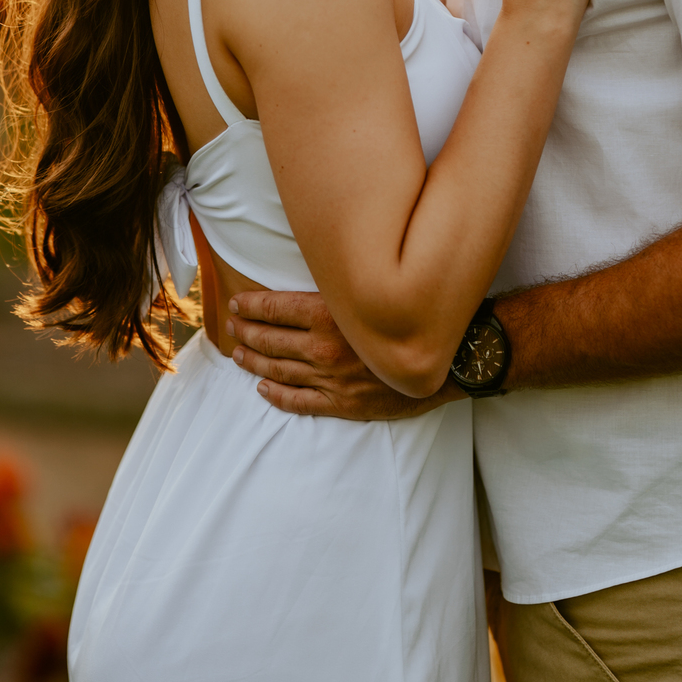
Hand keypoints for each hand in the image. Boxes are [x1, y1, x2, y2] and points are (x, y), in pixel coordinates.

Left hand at [227, 290, 448, 418]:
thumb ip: (338, 288)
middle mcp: (324, 348)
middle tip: (231, 326)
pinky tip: (262, 390)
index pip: (275, 308)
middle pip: (271, 340)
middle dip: (246, 332)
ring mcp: (331, 379)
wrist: (450, 356)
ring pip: (278, 372)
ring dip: (253, 363)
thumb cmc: (411, 315)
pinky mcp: (343, 404)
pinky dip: (277, 396)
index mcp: (329, 315)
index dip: (251, 306)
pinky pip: (299, 402)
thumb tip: (312, 278)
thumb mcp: (370, 291)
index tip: (237, 303)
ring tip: (239, 355)